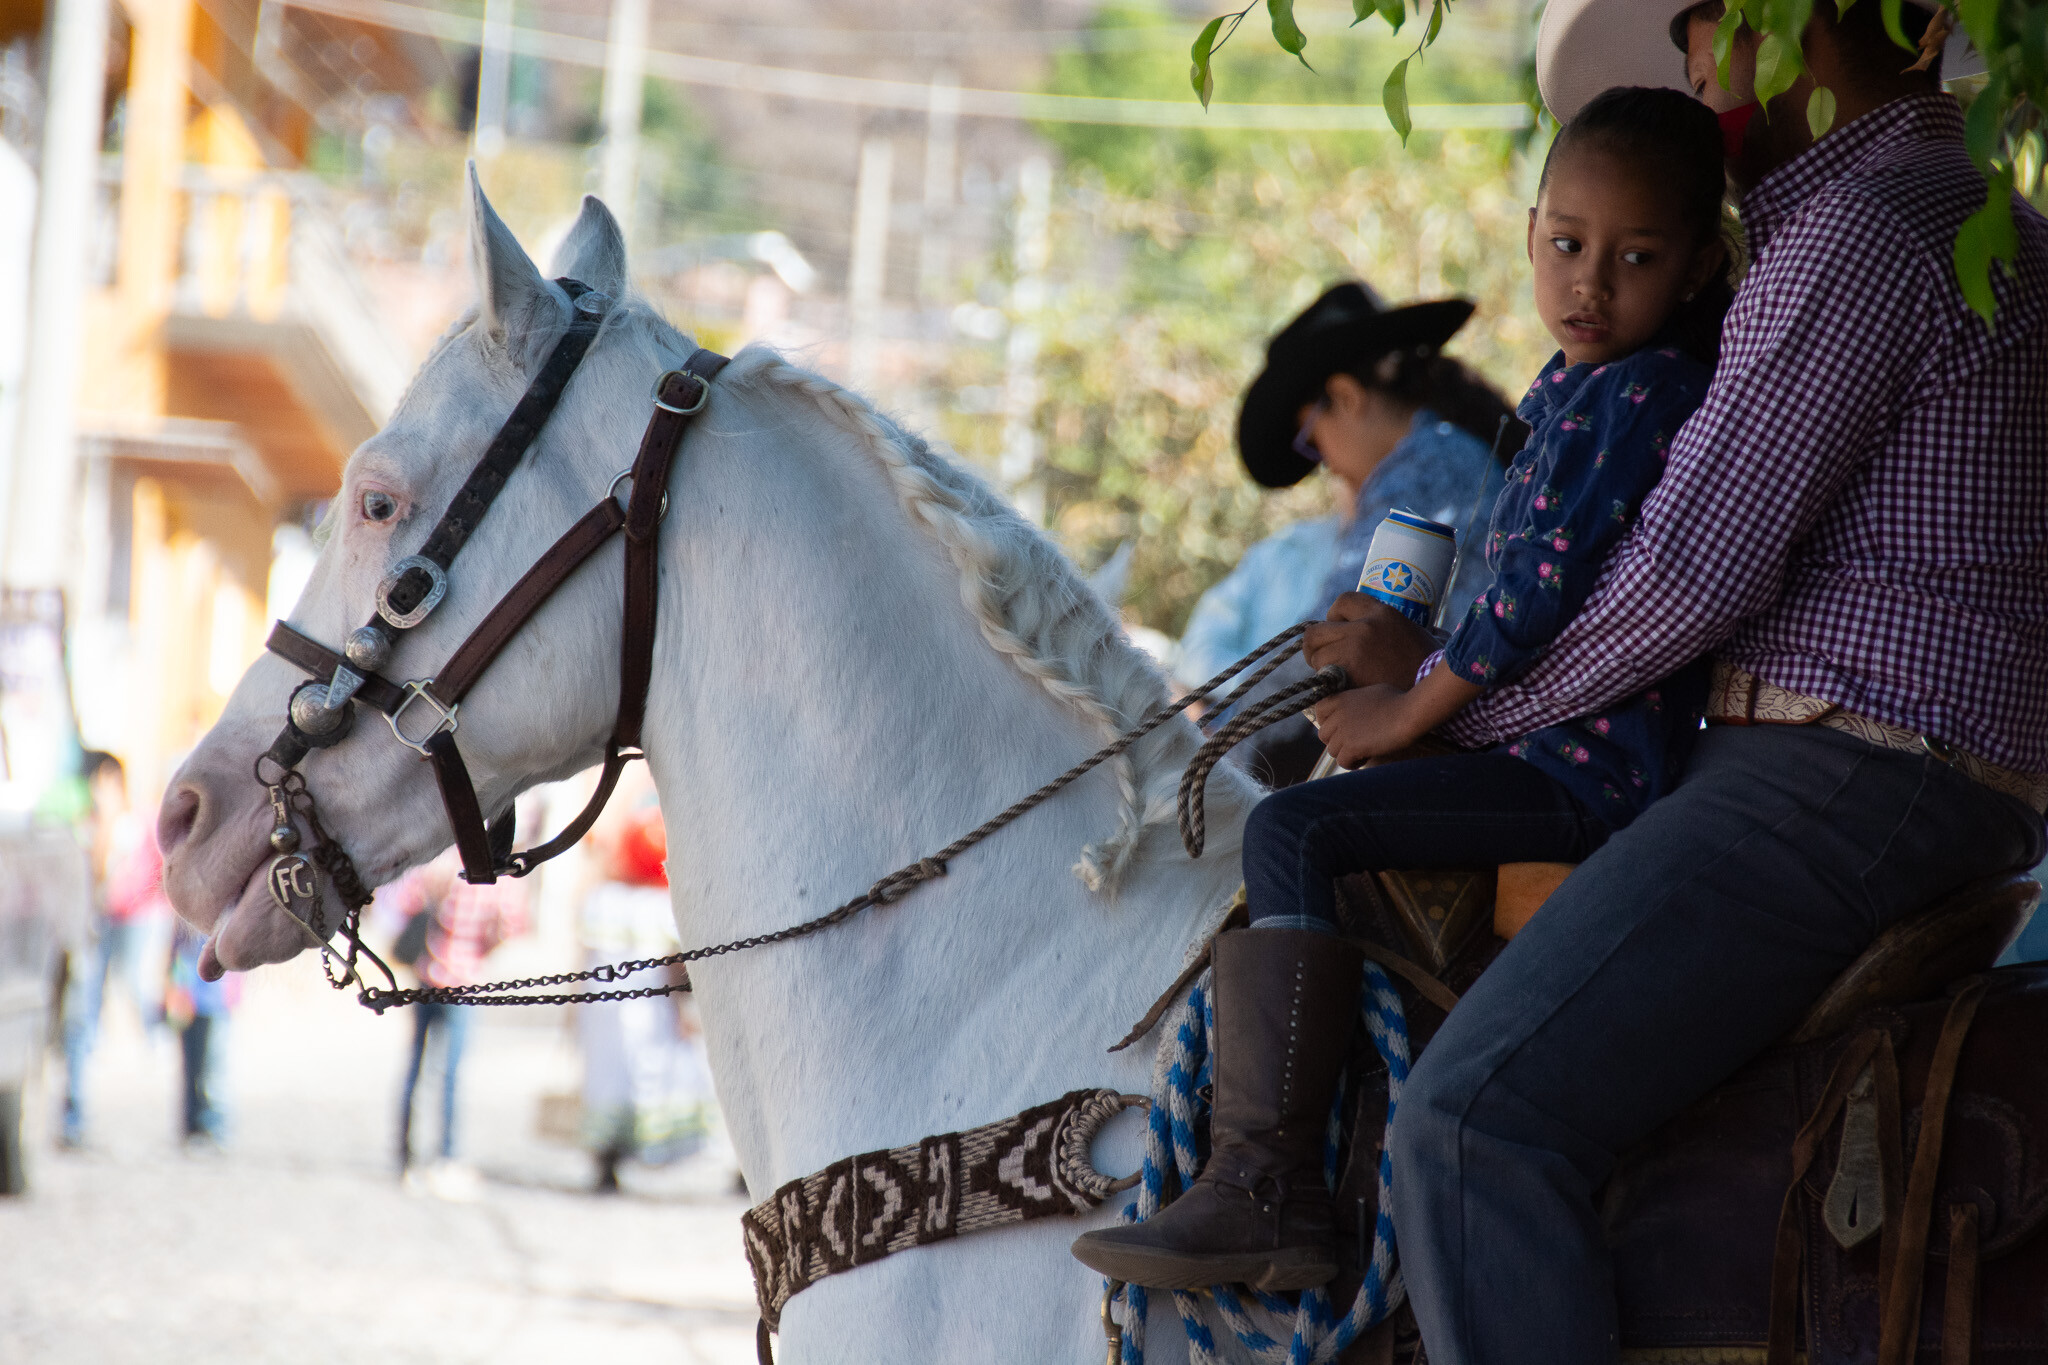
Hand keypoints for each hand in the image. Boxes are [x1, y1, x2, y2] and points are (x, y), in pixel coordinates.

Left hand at [1302, 594, 1438, 690]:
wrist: (1432, 692)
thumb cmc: (1428, 666)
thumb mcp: (1413, 633)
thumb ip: (1390, 626)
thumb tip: (1388, 628)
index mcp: (1381, 612)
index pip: (1343, 601)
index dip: (1333, 616)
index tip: (1336, 630)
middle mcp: (1364, 626)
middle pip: (1317, 630)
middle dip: (1316, 646)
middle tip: (1324, 658)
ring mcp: (1354, 649)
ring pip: (1316, 654)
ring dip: (1321, 666)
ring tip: (1335, 676)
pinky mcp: (1348, 673)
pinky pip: (1322, 674)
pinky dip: (1326, 683)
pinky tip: (1340, 688)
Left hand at [1308, 684, 1430, 768]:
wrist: (1409, 714)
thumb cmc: (1399, 700)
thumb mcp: (1373, 692)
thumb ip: (1358, 701)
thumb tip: (1357, 708)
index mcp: (1342, 698)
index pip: (1320, 710)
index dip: (1327, 722)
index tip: (1338, 728)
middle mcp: (1338, 714)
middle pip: (1324, 735)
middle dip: (1336, 741)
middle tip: (1353, 743)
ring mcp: (1343, 731)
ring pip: (1332, 751)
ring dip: (1346, 753)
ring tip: (1364, 751)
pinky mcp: (1351, 746)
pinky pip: (1342, 762)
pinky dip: (1353, 763)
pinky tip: (1366, 758)